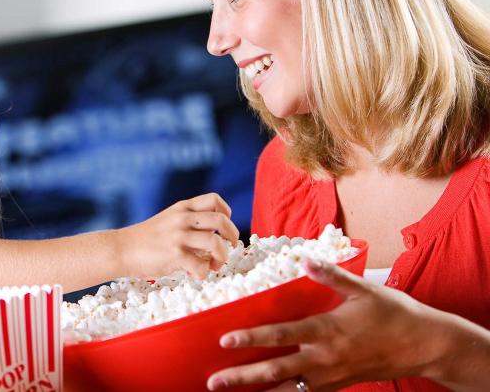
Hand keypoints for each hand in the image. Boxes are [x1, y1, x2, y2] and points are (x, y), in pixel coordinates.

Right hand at [116, 193, 238, 279]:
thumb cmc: (144, 239)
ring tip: (213, 264)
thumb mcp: (167, 219)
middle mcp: (182, 219)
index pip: (215, 200)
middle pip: (222, 221)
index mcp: (182, 208)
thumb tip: (212, 235)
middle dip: (232, 236)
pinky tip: (195, 274)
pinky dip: (204, 273)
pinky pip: (202, 266)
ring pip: (216, 244)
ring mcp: (178, 237)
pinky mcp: (174, 255)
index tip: (223, 228)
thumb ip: (187, 221)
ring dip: (221, 257)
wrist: (121, 249)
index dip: (227, 213)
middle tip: (230, 247)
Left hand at [207, 259, 452, 390]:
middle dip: (242, 377)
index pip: (281, 336)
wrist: (424, 346)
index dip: (251, 338)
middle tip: (213, 380)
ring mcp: (330, 376)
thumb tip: (302, 259)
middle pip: (275, 371)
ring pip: (286, 389)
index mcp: (326, 331)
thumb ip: (329, 275)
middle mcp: (324, 358)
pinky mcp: (336, 386)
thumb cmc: (393, 313)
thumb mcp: (362, 289)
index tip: (224, 340)